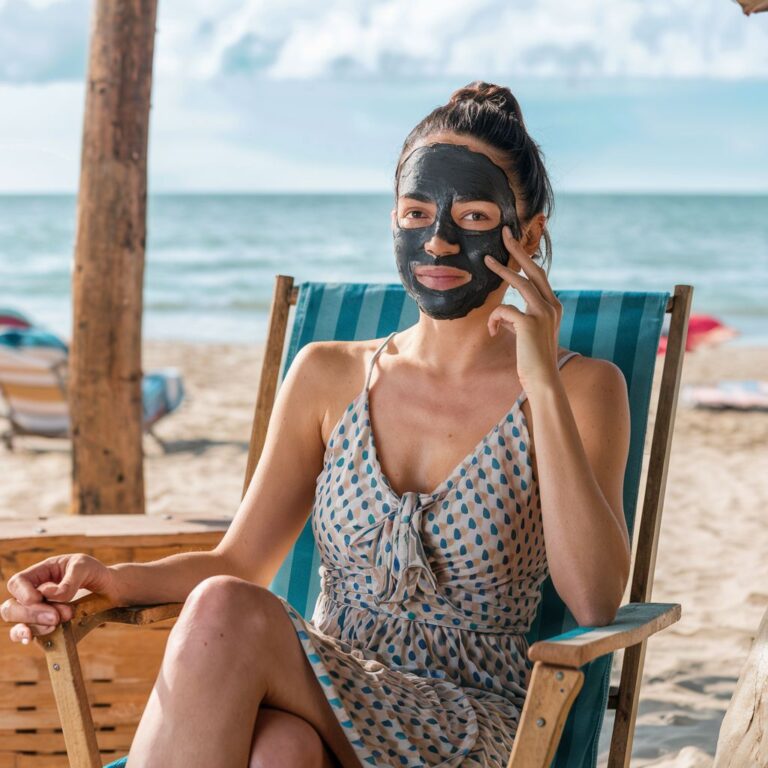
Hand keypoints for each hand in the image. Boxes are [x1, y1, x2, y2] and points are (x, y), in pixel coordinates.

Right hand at [2, 553, 118, 644]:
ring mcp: (38, 611)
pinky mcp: (45, 626)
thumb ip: (69, 580)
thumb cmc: (94, 573)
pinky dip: (26, 637)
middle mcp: (34, 593)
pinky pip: (26, 635)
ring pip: (18, 624)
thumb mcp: (85, 567)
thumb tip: (47, 594)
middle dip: (31, 614)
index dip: (23, 593)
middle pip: (11, 607)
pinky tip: (32, 638)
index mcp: (41, 573)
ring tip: (59, 622)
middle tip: (57, 616)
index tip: (40, 598)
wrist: (109, 589)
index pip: (17, 583)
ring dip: (35, 626)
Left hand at [484, 225, 562, 395]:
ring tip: (486, 260)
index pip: (539, 277)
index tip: (516, 244)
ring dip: (501, 270)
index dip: (527, 259)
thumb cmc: (533, 360)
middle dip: (519, 250)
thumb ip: (520, 319)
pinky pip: (503, 310)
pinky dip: (494, 320)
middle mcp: (551, 305)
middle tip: (505, 233)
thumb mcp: (528, 334)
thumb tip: (506, 311)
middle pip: (534, 269)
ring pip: (519, 283)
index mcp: (553, 306)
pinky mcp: (530, 322)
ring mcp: (543, 312)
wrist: (542, 380)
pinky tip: (493, 332)